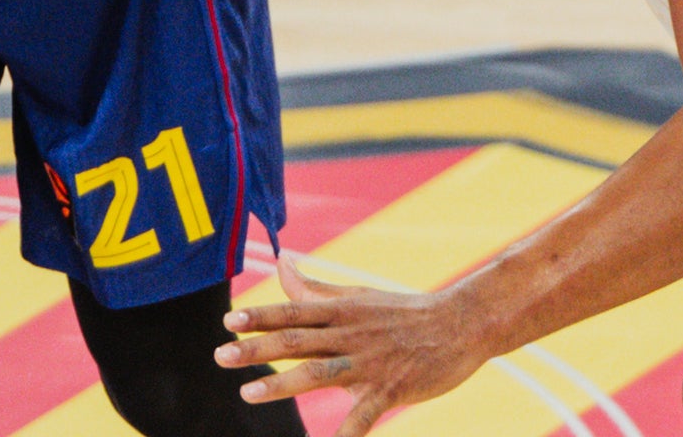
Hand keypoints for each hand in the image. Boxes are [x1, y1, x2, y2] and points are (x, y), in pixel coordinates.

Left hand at [217, 256, 492, 436]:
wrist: (461, 324)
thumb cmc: (404, 312)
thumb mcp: (357, 296)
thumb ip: (315, 288)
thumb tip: (280, 263)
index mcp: (341, 312)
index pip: (293, 313)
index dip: (260, 317)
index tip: (228, 322)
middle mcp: (349, 334)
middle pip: (297, 341)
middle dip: (257, 349)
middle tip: (221, 356)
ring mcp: (369, 362)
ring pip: (319, 372)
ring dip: (282, 383)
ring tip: (249, 392)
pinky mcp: (391, 389)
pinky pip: (363, 414)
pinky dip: (346, 433)